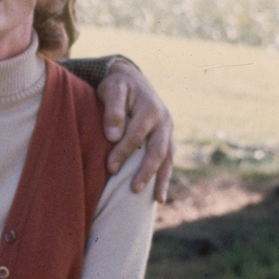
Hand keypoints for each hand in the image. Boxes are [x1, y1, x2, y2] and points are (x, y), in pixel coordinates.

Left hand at [98, 57, 173, 201]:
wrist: (131, 78)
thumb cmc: (117, 85)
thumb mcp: (112, 89)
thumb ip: (113, 110)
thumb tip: (112, 136)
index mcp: (151, 108)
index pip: (136, 134)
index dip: (123, 151)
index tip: (110, 168)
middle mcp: (164, 120)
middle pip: (157, 149)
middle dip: (146, 171)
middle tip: (134, 189)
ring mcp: (168, 130)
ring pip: (167, 157)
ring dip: (162, 179)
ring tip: (157, 200)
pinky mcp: (166, 137)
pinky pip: (168, 159)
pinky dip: (165, 176)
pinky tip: (159, 195)